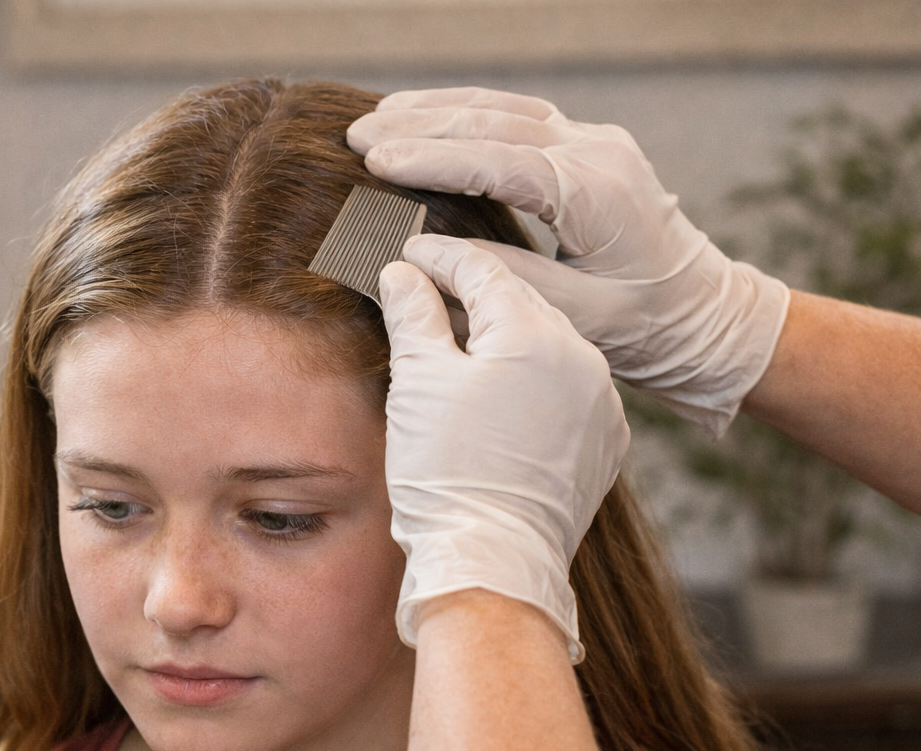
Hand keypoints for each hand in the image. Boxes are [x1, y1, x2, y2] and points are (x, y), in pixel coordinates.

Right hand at [350, 86, 789, 436]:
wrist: (705, 316)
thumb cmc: (645, 326)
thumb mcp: (572, 314)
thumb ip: (499, 275)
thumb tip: (423, 250)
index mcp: (598, 194)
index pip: (501, 163)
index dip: (434, 159)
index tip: (377, 161)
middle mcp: (599, 154)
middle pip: (497, 124)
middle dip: (422, 127)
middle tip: (357, 135)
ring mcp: (596, 145)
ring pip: (504, 110)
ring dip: (436, 112)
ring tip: (377, 119)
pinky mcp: (588, 151)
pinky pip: (518, 118)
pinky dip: (466, 115)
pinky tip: (427, 118)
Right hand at [382, 235, 629, 661]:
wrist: (493, 559)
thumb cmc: (447, 472)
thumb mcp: (418, 383)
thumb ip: (413, 315)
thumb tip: (403, 273)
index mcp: (533, 333)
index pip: (482, 270)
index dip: (440, 258)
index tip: (411, 253)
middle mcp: (581, 357)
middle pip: (519, 305)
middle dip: (474, 296)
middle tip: (430, 290)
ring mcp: (601, 402)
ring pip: (547, 349)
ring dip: (507, 342)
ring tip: (464, 348)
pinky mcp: (606, 442)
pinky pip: (568, 393)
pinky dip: (535, 385)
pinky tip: (503, 401)